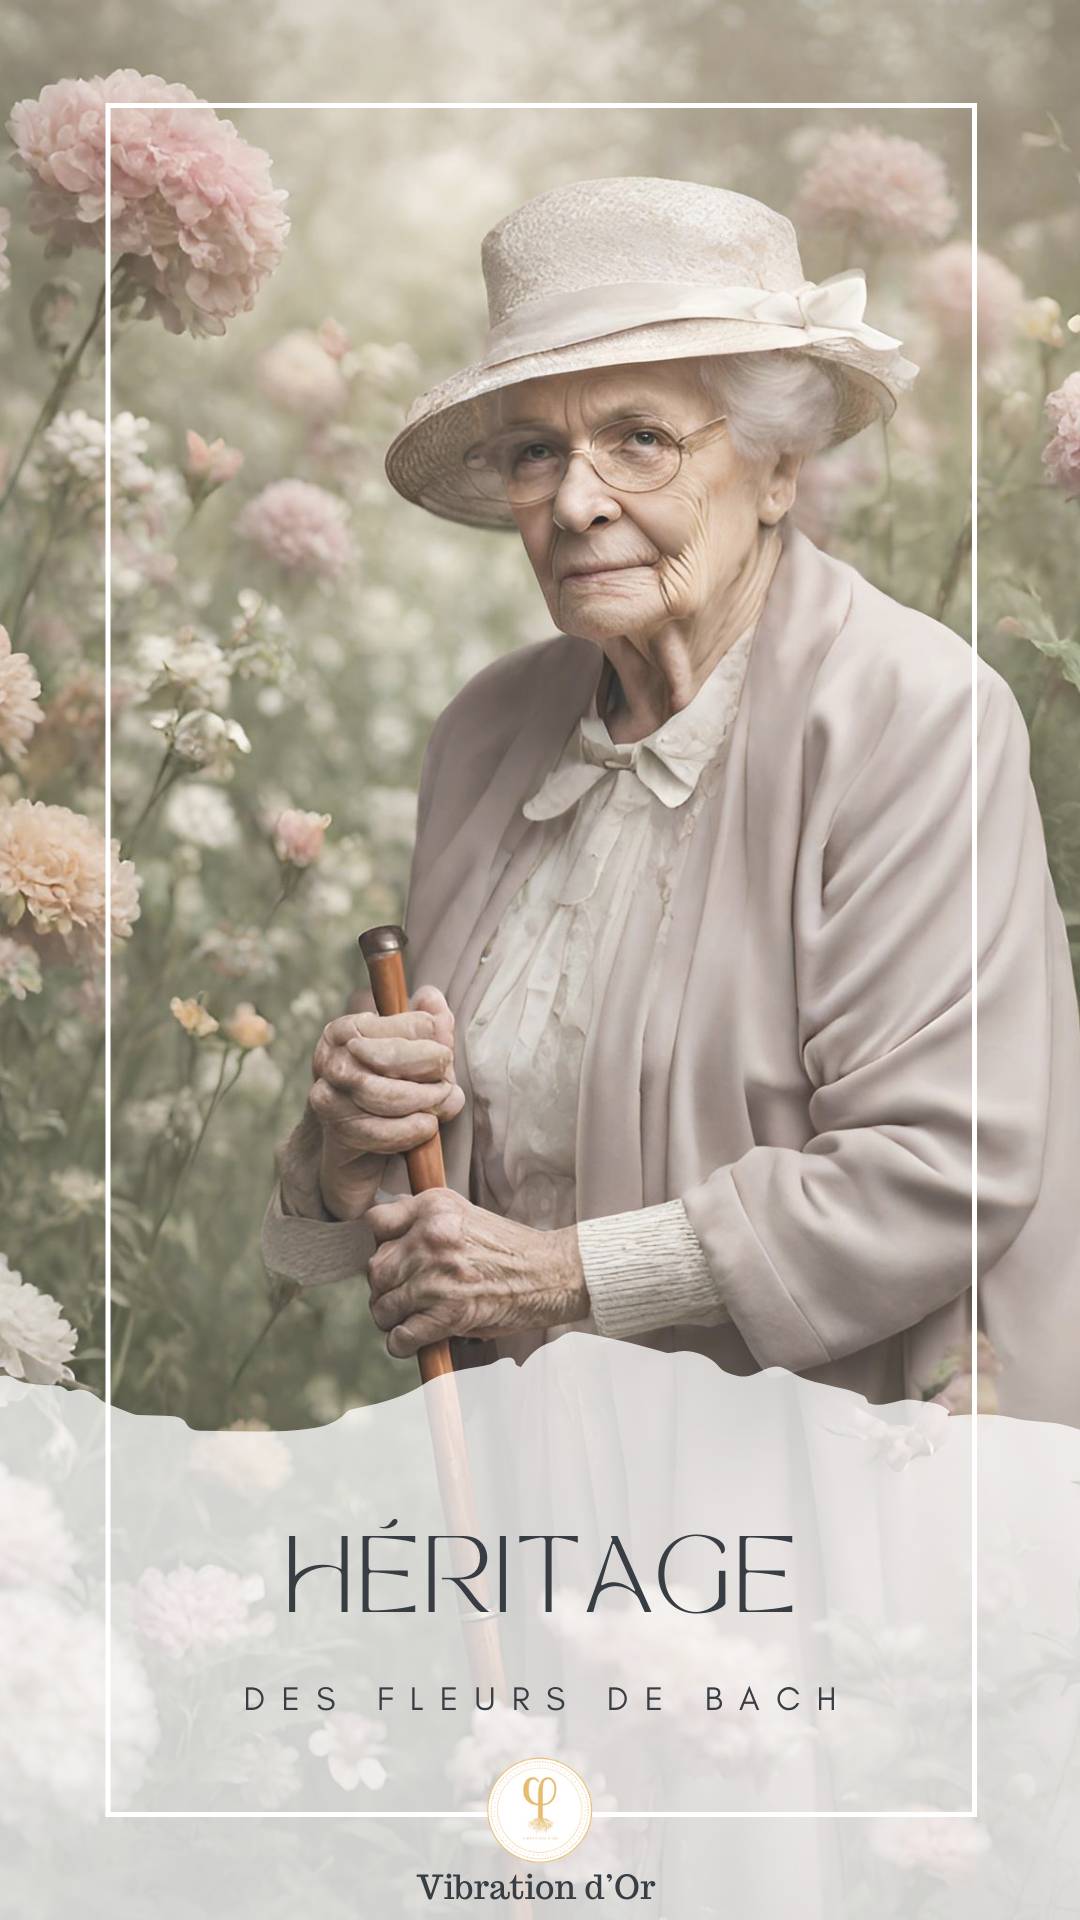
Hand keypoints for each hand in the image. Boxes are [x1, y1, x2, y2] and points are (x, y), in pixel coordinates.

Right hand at [306, 984, 464, 1220]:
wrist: (352, 1147)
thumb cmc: (387, 1093)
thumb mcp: (413, 1059)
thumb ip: (428, 1029)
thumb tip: (432, 997)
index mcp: (346, 1030)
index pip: (400, 1022)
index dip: (432, 1039)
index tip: (445, 1053)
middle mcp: (331, 1058)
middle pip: (389, 1056)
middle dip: (428, 1070)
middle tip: (447, 1082)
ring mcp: (328, 1096)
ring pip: (382, 1094)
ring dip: (424, 1101)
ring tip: (440, 1103)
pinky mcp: (336, 1131)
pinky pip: (379, 1131)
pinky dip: (410, 1130)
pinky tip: (426, 1127)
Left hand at [364, 1188, 590, 1357]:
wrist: (553, 1273)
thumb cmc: (511, 1249)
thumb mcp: (465, 1214)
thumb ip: (425, 1219)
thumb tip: (383, 1237)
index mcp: (434, 1208)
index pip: (374, 1223)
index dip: (379, 1245)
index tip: (393, 1258)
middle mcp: (430, 1238)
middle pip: (375, 1270)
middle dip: (384, 1287)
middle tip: (404, 1296)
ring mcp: (437, 1277)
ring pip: (382, 1306)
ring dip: (392, 1318)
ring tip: (411, 1318)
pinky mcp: (448, 1314)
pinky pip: (400, 1337)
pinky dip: (403, 1344)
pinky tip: (416, 1339)